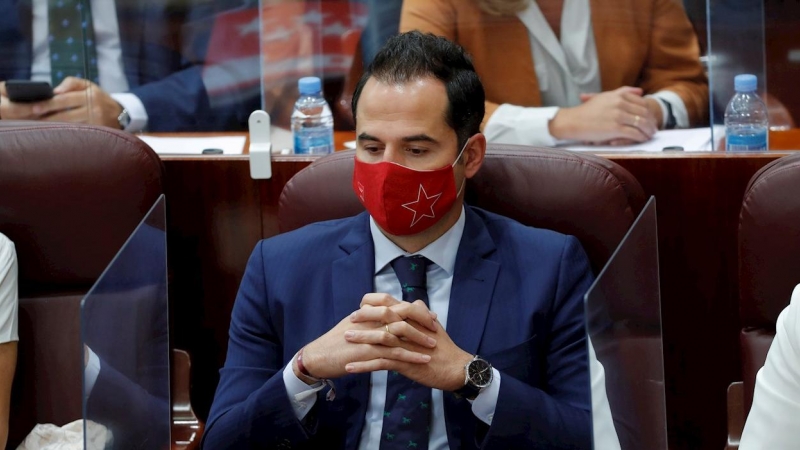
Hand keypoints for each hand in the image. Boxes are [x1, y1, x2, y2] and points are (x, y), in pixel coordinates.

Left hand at [0, 77, 121, 127]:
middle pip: (65, 115)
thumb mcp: (89, 85)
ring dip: (53, 127)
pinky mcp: (97, 133)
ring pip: (70, 126)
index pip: (65, 99)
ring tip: (38, 126)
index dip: (48, 104)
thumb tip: (55, 91)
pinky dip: (64, 132)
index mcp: (90, 95)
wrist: (121, 114)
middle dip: (47, 117)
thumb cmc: (99, 97)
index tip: (34, 107)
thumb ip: (72, 83)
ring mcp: (96, 123)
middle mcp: (94, 109)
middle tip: (31, 119)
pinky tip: (53, 133)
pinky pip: (77, 133)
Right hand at [298, 294, 437, 381]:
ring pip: (400, 333)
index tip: (429, 315)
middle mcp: (370, 320)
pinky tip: (422, 361)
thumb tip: (386, 315)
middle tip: (435, 327)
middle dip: (421, 320)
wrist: (318, 357)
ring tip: (433, 346)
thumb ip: (370, 318)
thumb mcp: (353, 325)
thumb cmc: (335, 342)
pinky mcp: (367, 352)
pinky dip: (410, 356)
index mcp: (368, 312)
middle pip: (401, 314)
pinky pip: (393, 353)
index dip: (414, 309)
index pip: (395, 304)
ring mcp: (369, 335)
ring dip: (419, 339)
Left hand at [346, 295, 472, 391]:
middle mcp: (409, 328)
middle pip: (382, 316)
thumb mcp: (434, 326)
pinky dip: (363, 365)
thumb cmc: (445, 348)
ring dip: (360, 340)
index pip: (390, 302)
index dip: (373, 302)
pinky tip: (350, 367)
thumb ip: (422, 313)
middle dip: (363, 317)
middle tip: (348, 320)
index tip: (361, 306)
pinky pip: (380, 363)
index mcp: (414, 318)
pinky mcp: (405, 362)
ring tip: (345, 339)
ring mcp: (406, 345)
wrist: (456, 368)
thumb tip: (416, 302)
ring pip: (379, 338)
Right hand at [549, 86, 657, 143]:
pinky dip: (641, 137)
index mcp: (619, 95)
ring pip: (642, 124)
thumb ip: (623, 91)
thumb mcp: (605, 96)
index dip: (649, 112)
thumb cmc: (587, 111)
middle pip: (644, 113)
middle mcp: (620, 104)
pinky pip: (634, 133)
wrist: (573, 121)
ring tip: (649, 135)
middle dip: (651, 122)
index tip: (650, 118)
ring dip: (648, 131)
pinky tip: (642, 139)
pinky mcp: (615, 129)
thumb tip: (641, 91)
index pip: (642, 103)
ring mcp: (618, 116)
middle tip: (653, 129)